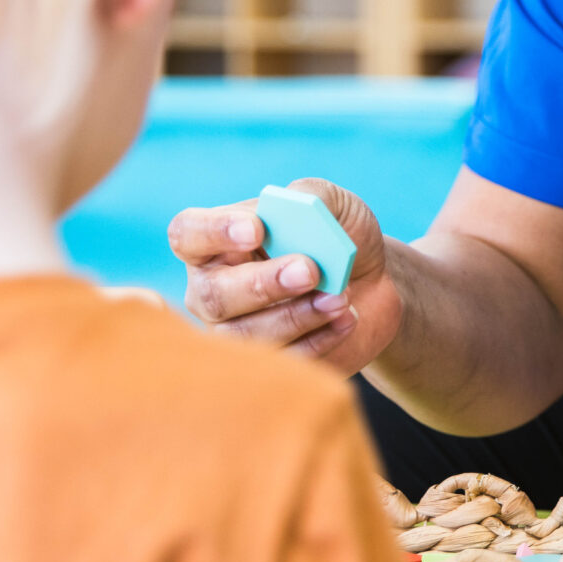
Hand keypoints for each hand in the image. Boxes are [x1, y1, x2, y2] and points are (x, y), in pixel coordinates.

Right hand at [167, 178, 403, 372]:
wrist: (373, 280)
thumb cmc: (338, 235)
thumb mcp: (333, 203)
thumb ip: (311, 196)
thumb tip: (293, 207)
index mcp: (216, 241)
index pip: (188, 235)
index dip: (215, 232)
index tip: (257, 230)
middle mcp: (213, 290)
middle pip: (213, 296)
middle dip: (262, 284)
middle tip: (310, 270)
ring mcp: (235, 332)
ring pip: (245, 336)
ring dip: (297, 315)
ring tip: (339, 297)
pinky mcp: (268, 365)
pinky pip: (281, 361)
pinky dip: (319, 339)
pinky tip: (345, 318)